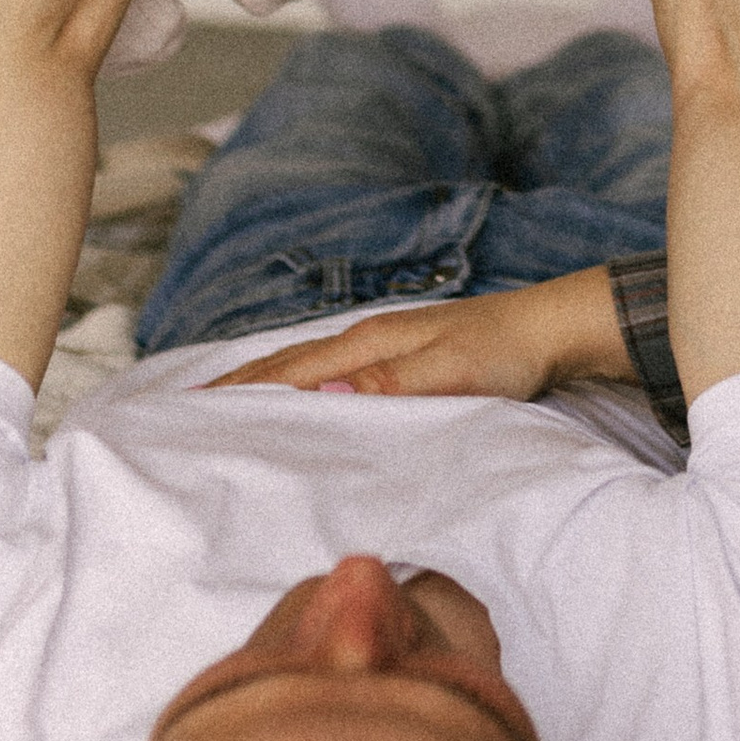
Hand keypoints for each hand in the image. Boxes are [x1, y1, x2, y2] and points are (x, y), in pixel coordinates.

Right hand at [206, 272, 608, 402]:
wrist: (557, 329)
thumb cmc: (508, 350)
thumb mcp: (450, 371)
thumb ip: (388, 383)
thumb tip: (318, 392)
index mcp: (371, 341)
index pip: (289, 369)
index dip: (240, 390)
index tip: (188, 410)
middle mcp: (370, 339)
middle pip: (287, 362)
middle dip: (236, 385)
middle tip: (183, 411)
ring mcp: (387, 348)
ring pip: (308, 367)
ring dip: (265, 385)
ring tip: (224, 407)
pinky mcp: (406, 361)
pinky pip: (335, 375)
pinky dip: (302, 387)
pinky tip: (300, 400)